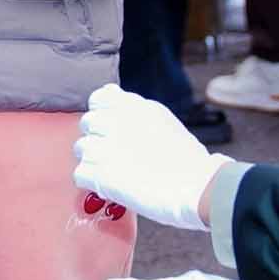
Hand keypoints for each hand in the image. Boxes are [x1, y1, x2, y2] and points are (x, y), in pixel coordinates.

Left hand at [72, 83, 231, 231]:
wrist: (198, 187)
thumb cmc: (187, 158)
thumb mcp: (161, 119)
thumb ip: (133, 108)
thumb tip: (110, 92)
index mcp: (132, 106)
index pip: (99, 98)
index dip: (102, 114)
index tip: (112, 129)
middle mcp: (115, 121)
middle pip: (87, 123)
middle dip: (97, 138)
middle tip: (116, 155)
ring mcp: (106, 148)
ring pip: (81, 148)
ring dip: (94, 161)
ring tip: (115, 172)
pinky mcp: (101, 175)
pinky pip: (80, 174)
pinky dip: (92, 183)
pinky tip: (110, 186)